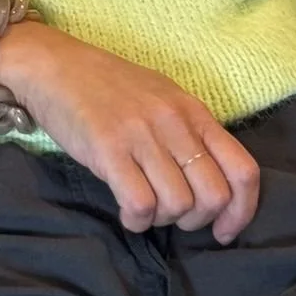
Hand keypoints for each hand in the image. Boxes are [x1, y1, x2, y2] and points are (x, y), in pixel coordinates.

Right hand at [0, 23, 260, 243]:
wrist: (52, 65)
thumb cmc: (107, 86)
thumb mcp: (161, 99)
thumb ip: (189, 134)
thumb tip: (213, 186)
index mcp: (192, 110)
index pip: (243, 169)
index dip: (242, 211)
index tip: (224, 231)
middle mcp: (172, 121)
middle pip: (213, 195)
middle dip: (197, 220)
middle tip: (173, 216)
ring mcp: (140, 133)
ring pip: (178, 205)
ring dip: (163, 220)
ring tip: (144, 207)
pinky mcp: (107, 148)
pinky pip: (140, 204)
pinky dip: (136, 220)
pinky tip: (126, 212)